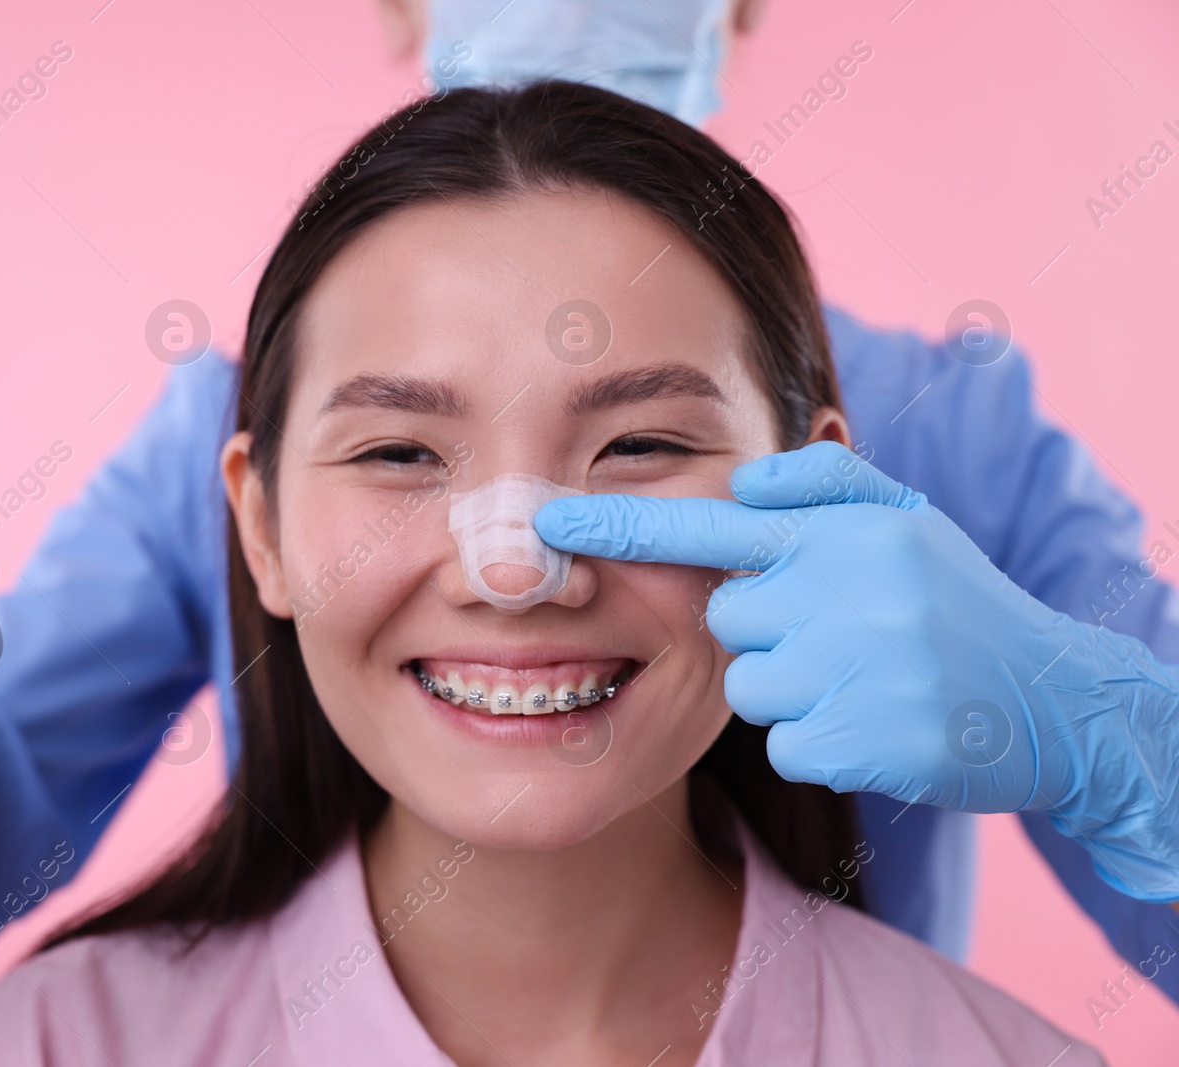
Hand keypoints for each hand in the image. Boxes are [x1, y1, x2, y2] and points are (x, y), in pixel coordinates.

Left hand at [536, 441, 1178, 900]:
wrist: (1057, 700)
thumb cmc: (958, 603)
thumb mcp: (907, 522)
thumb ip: (825, 486)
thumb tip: (746, 480)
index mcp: (847, 535)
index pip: (713, 527)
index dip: (623, 527)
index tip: (547, 522)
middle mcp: (848, 593)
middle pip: (728, 624)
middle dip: (770, 634)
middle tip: (846, 638)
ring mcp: (860, 670)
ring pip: (752, 691)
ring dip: (797, 693)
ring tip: (870, 680)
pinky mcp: (868, 743)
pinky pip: (789, 747)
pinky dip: (825, 746)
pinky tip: (881, 727)